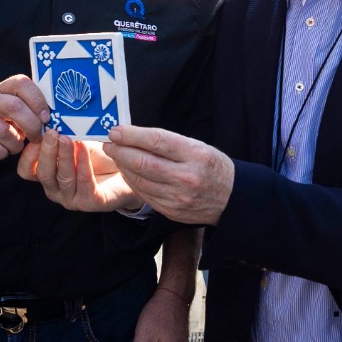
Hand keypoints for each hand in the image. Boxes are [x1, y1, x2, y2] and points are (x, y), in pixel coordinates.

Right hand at [0, 74, 49, 170]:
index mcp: (1, 89)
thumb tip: (56, 119)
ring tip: (14, 147)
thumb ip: (30, 112)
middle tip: (37, 138)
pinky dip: (0, 153)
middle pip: (14, 106)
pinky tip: (0, 152)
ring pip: (2, 130)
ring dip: (15, 144)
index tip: (46, 118)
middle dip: (31, 126)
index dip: (37, 100)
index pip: (21, 83)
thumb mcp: (12, 116)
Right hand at [17, 130, 144, 212]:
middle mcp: (56, 189)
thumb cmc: (99, 156)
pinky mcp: (91, 202)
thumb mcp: (77, 141)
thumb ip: (62, 133)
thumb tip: (52, 115)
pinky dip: (83, 164)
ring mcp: (72, 198)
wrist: (127, 169)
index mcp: (48, 175)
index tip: (37, 134)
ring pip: (63, 178)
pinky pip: (85, 183)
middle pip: (43, 174)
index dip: (28, 154)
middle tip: (52, 133)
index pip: (26, 170)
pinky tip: (84, 148)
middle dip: (47, 152)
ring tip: (68, 138)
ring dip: (65, 156)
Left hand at [103, 126, 234, 225]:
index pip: (156, 141)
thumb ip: (168, 142)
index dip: (132, 135)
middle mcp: (186, 177)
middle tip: (109, 143)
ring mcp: (177, 197)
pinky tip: (128, 172)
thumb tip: (134, 135)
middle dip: (120, 151)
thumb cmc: (213, 167)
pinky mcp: (171, 211)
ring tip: (116, 156)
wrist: (232, 199)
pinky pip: (144, 194)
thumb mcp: (198, 146)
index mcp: (195, 155)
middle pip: (143, 162)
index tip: (116, 130)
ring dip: (123, 167)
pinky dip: (132, 181)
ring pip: (139, 180)